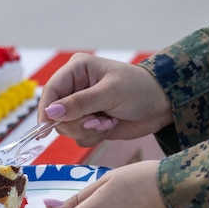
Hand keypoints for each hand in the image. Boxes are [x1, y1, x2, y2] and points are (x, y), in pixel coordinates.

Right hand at [37, 53, 172, 144]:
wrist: (162, 106)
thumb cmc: (139, 89)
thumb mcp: (110, 93)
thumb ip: (80, 103)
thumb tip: (51, 112)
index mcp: (77, 70)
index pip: (51, 90)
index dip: (46, 109)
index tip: (45, 127)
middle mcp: (75, 88)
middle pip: (56, 114)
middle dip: (76, 122)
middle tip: (97, 120)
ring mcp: (82, 107)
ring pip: (66, 128)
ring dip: (88, 130)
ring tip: (107, 121)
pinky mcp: (89, 123)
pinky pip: (79, 137)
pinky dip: (94, 136)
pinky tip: (109, 125)